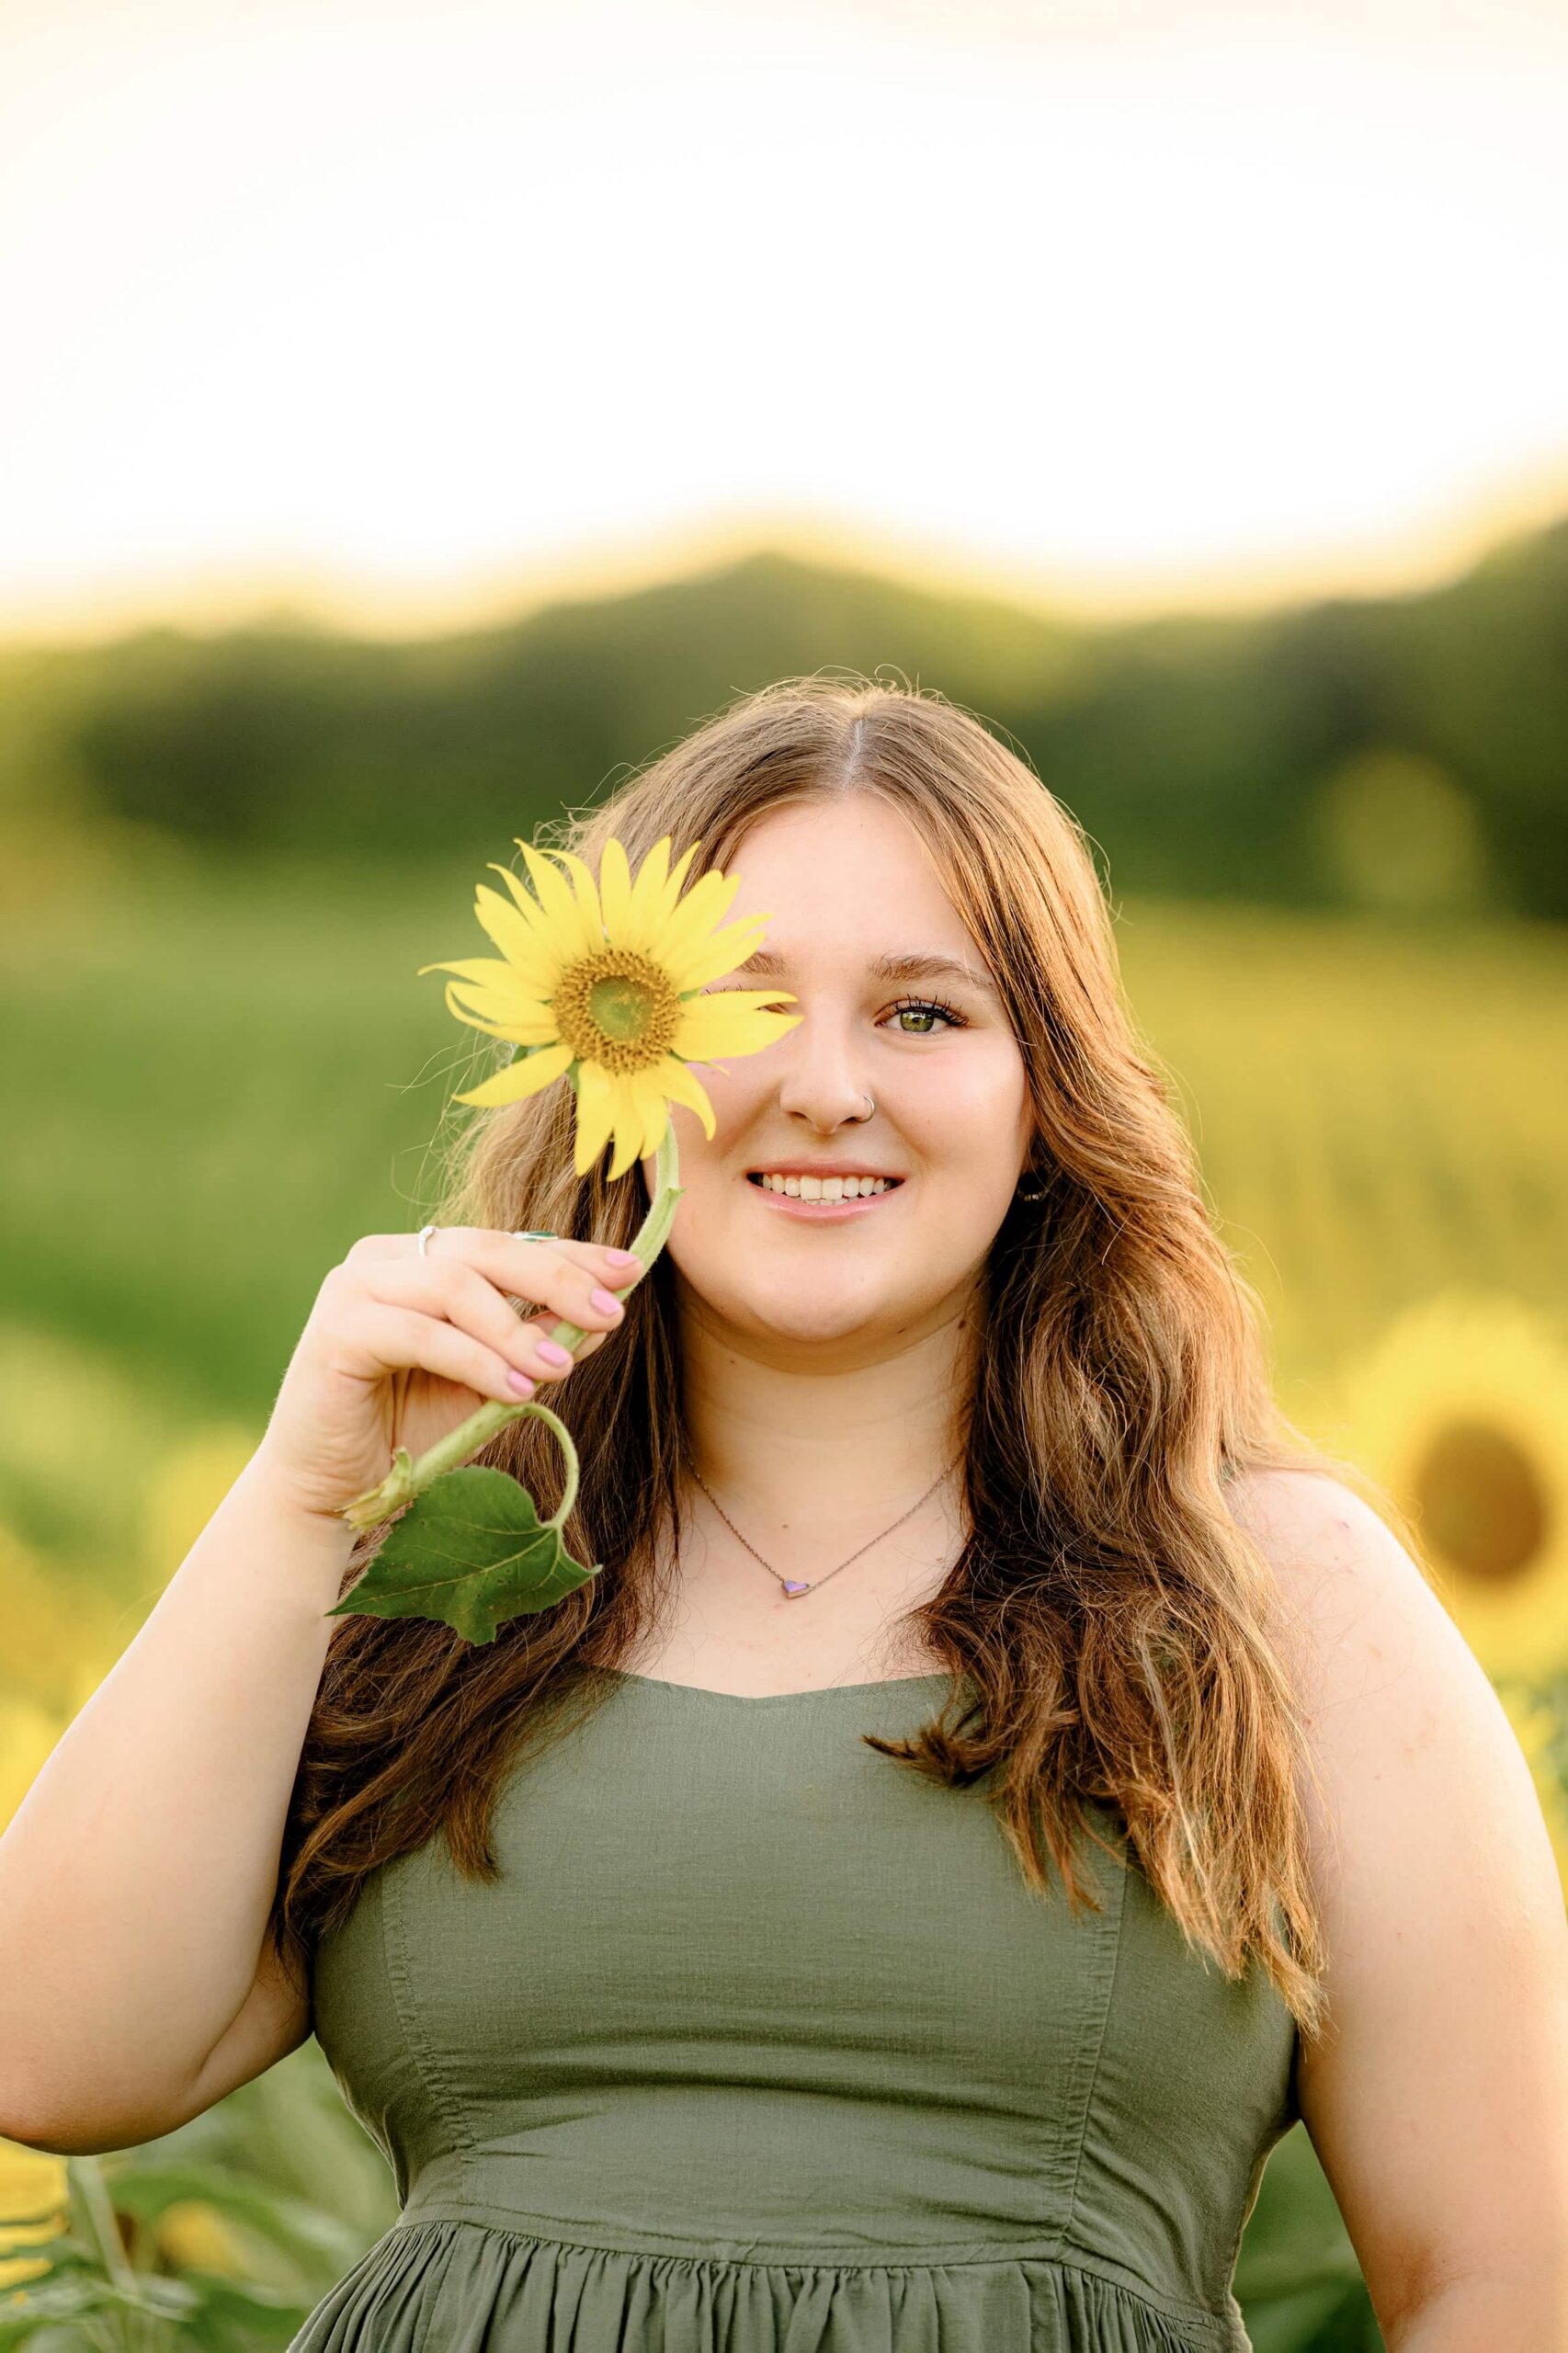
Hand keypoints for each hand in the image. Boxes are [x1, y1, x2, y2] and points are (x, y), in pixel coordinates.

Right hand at [251, 1229, 642, 1524]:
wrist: (333, 1490)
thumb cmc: (410, 1431)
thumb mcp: (490, 1381)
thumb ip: (535, 1342)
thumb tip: (604, 1314)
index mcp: (421, 1258)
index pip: (506, 1244)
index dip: (569, 1256)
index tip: (629, 1271)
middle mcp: (385, 1258)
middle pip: (485, 1252)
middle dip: (556, 1280)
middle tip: (610, 1313)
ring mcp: (355, 1288)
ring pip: (454, 1287)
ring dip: (518, 1328)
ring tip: (561, 1367)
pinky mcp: (337, 1331)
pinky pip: (421, 1334)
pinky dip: (476, 1359)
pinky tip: (517, 1388)